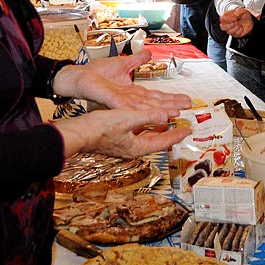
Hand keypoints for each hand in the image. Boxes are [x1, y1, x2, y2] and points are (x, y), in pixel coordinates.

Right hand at [54, 107, 192, 158]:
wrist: (77, 134)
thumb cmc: (99, 129)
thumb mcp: (127, 118)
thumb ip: (148, 116)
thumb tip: (167, 115)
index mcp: (137, 147)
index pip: (162, 142)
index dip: (176, 135)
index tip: (187, 131)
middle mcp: (132, 149)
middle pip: (156, 141)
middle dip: (168, 133)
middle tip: (179, 126)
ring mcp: (123, 146)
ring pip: (146, 137)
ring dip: (156, 129)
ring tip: (165, 122)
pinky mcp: (116, 140)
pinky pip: (136, 134)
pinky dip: (144, 126)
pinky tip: (143, 120)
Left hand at [56, 52, 192, 111]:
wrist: (79, 77)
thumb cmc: (97, 73)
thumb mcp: (122, 64)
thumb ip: (136, 61)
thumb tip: (149, 53)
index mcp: (133, 92)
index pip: (156, 96)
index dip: (171, 98)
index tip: (185, 100)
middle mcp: (131, 100)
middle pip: (155, 103)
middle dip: (172, 105)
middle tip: (189, 108)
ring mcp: (123, 103)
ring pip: (147, 108)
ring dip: (163, 111)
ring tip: (177, 113)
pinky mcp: (114, 103)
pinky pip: (131, 108)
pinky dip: (144, 112)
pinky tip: (154, 114)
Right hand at [220, 7, 253, 37]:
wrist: (250, 19)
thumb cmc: (243, 14)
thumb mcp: (241, 10)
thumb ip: (237, 11)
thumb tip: (234, 15)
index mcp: (226, 16)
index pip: (222, 19)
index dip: (228, 19)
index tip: (235, 17)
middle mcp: (227, 23)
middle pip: (222, 27)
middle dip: (229, 25)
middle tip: (236, 22)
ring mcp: (231, 29)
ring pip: (228, 32)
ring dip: (235, 28)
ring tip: (239, 24)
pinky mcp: (235, 34)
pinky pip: (235, 34)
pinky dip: (239, 31)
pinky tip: (241, 27)